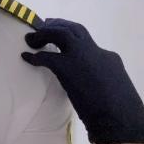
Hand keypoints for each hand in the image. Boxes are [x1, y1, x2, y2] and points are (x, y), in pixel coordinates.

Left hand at [21, 17, 143, 143]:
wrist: (117, 118)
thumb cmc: (117, 110)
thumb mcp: (113, 86)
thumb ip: (102, 76)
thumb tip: (90, 79)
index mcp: (108, 57)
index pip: (88, 42)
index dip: (72, 37)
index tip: (60, 35)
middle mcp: (95, 51)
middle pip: (74, 29)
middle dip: (58, 25)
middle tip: (43, 25)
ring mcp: (81, 57)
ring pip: (61, 33)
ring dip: (45, 33)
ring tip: (31, 39)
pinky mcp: (67, 67)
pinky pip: (46, 56)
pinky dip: (34, 56)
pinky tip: (26, 57)